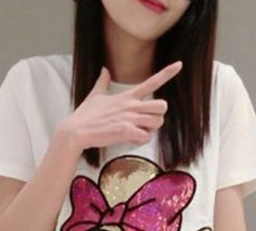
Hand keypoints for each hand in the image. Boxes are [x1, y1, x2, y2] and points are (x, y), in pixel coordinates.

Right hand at [58, 60, 182, 150]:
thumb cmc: (86, 115)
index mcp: (127, 96)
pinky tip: (131, 139)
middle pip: (162, 106)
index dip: (167, 73)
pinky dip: (141, 140)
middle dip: (159, 115)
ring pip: (157, 122)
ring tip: (138, 132)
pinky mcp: (125, 131)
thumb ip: (102, 82)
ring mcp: (129, 118)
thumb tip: (104, 69)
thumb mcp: (95, 95)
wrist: (76, 131)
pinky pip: (145, 136)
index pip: (151, 82)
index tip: (179, 64)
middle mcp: (131, 105)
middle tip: (148, 122)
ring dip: (151, 129)